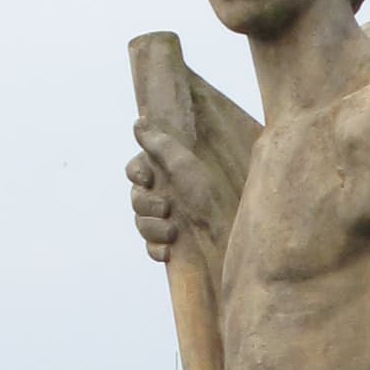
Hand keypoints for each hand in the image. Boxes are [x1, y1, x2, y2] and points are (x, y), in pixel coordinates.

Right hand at [127, 129, 216, 268]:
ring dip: (153, 228)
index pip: (136, 170)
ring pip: (141, 224)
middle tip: (167, 208)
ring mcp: (169, 221)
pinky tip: (170, 250)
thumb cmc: (212, 197)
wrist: (233, 236)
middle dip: (147, 204)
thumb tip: (139, 119)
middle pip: (136, 198)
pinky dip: (157, 249)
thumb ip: (159, 143)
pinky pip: (151, 248)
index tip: (148, 179)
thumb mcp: (185, 164)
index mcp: (168, 174)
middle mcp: (167, 195)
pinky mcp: (174, 247)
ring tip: (174, 232)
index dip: (137, 174)